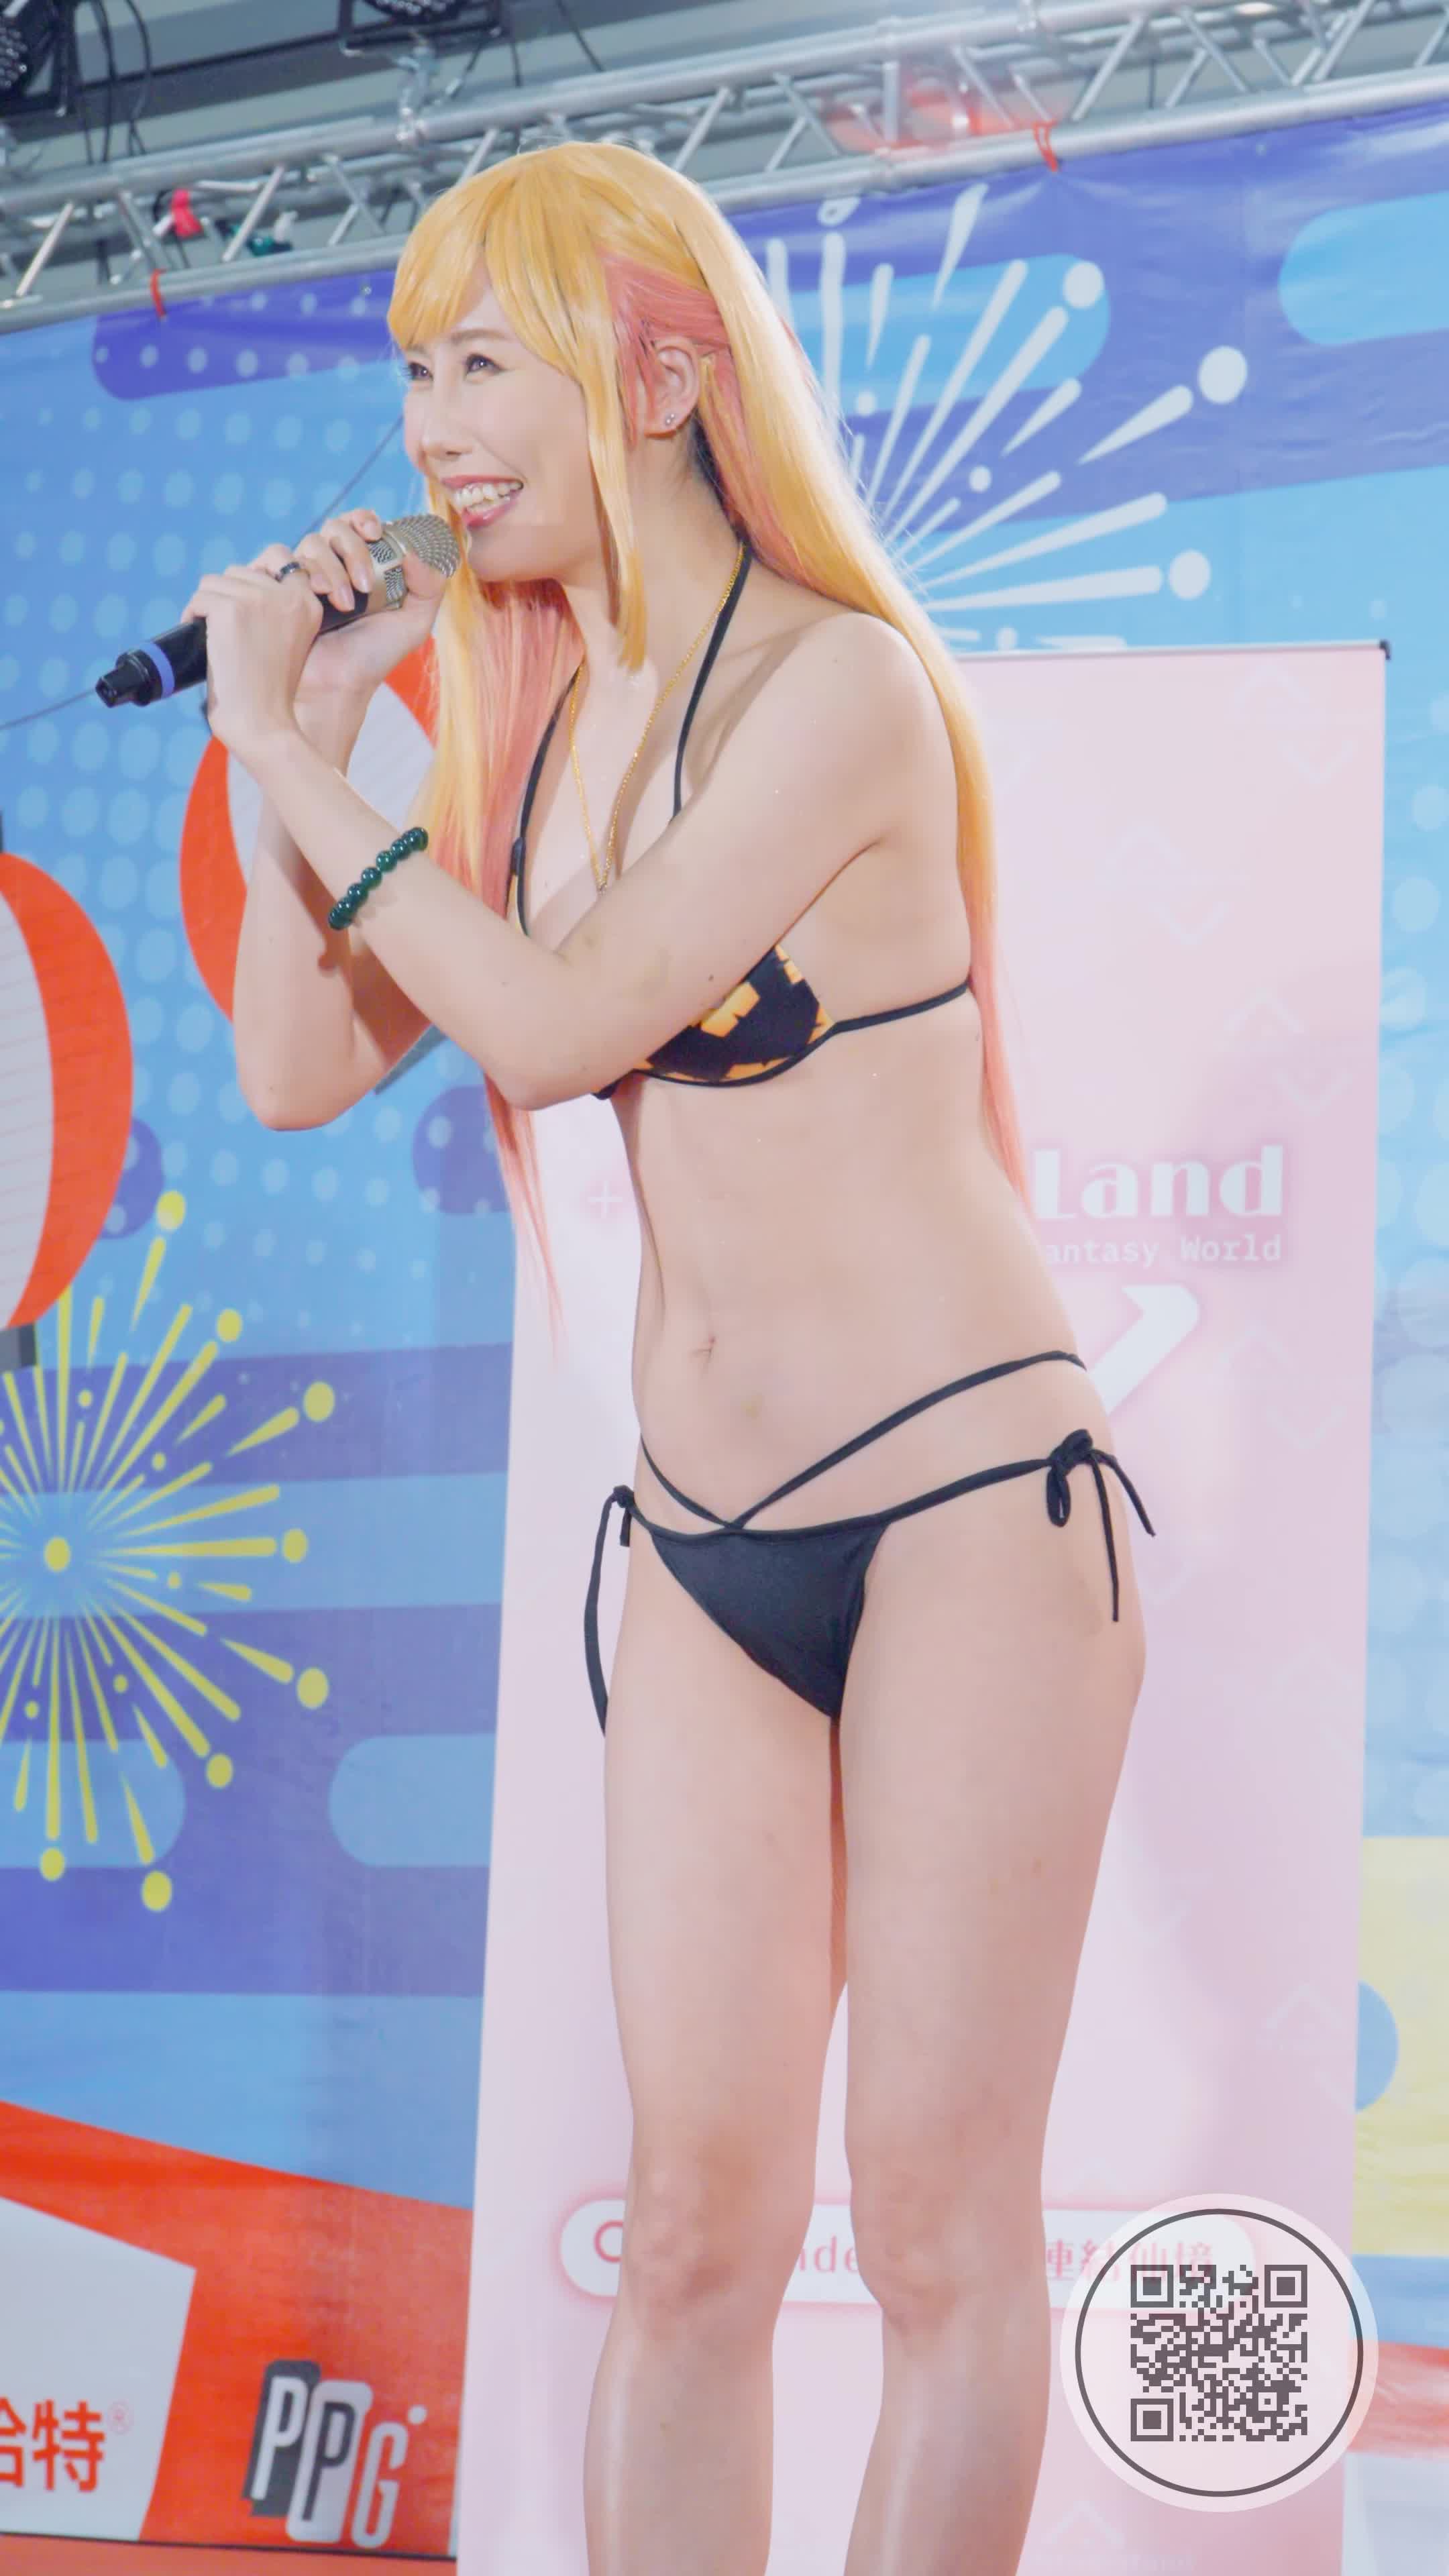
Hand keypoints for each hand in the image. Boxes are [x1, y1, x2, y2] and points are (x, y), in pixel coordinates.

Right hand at [180, 510, 449, 752]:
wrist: (334, 689)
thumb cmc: (371, 661)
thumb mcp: (413, 626)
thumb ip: (429, 588)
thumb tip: (414, 552)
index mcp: (356, 566)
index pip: (355, 524)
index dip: (362, 519)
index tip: (374, 533)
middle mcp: (326, 566)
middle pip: (331, 529)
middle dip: (350, 549)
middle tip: (364, 586)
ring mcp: (298, 577)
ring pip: (307, 544)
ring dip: (328, 567)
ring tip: (342, 605)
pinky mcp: (272, 589)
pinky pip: (273, 558)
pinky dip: (293, 568)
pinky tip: (311, 595)